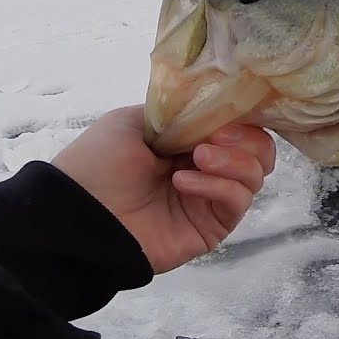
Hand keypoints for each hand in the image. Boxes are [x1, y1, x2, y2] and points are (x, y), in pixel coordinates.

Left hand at [51, 105, 274, 273]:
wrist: (79, 213)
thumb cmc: (99, 163)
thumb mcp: (133, 121)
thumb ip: (178, 112)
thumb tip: (215, 112)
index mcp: (189, 140)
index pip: (237, 124)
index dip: (240, 115)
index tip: (227, 111)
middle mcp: (207, 167)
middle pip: (259, 150)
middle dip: (245, 138)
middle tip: (216, 137)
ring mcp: (211, 198)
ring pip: (255, 176)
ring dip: (233, 161)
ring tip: (197, 159)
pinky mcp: (212, 227)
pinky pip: (237, 202)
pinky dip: (218, 187)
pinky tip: (184, 183)